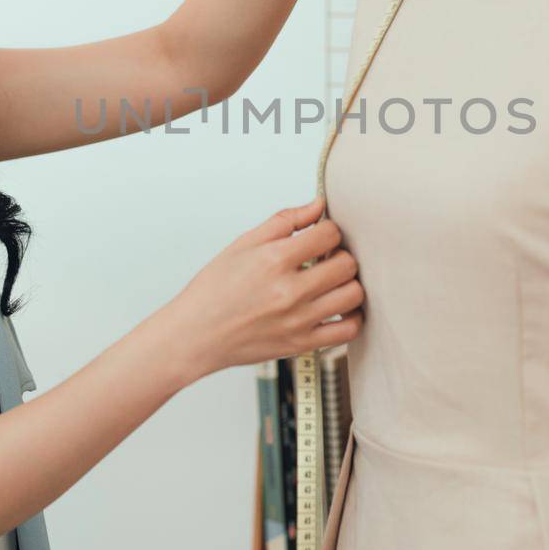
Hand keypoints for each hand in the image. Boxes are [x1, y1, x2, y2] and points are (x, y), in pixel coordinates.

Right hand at [162, 197, 363, 381]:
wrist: (195, 334)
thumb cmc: (214, 289)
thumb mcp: (243, 244)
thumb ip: (285, 221)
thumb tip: (318, 205)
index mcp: (274, 260)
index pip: (330, 233)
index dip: (329, 230)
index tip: (320, 237)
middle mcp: (289, 291)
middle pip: (347, 264)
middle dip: (341, 255)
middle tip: (328, 259)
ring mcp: (298, 320)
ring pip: (353, 295)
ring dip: (348, 283)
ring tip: (332, 282)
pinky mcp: (301, 344)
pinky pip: (348, 330)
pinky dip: (351, 317)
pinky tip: (337, 308)